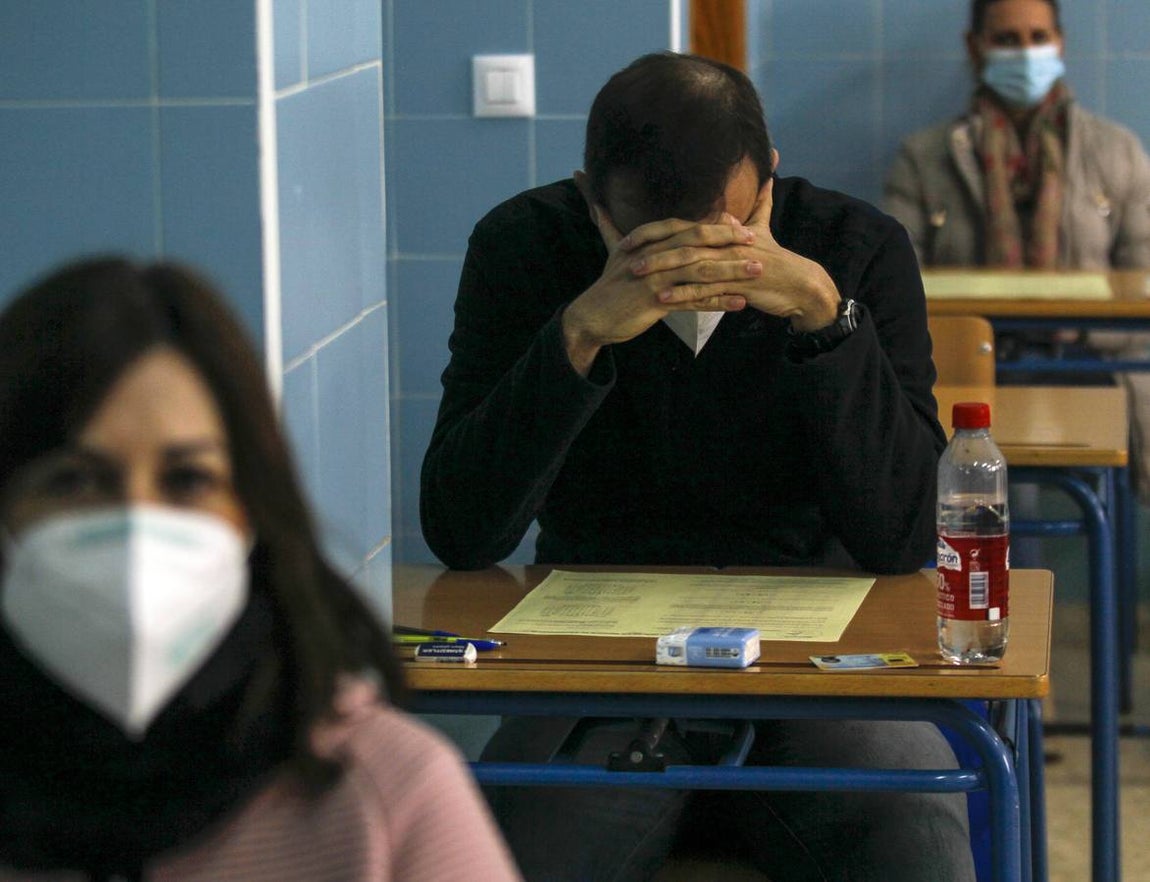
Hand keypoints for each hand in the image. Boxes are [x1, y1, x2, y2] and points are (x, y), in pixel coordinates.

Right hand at [561, 205, 759, 374]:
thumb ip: (611, 226)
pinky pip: (693, 301)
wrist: (591, 317)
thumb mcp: (613, 252)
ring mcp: (655, 278)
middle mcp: (652, 255)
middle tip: (755, 241)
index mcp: (647, 241)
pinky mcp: (655, 302)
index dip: (714, 225)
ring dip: (731, 270)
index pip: (686, 227)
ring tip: (757, 270)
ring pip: (700, 270)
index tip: (740, 225)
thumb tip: (598, 204)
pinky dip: (717, 301)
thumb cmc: (609, 287)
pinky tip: (739, 303)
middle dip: (728, 240)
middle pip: (696, 242)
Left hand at [626, 178, 841, 332]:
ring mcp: (732, 265)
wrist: (802, 285)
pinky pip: (706, 291)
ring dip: (662, 269)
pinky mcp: (738, 287)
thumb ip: (758, 204)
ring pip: (691, 265)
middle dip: (652, 247)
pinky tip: (663, 299)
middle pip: (683, 242)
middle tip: (623, 253)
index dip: (656, 231)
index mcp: (725, 232)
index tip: (630, 236)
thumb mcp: (765, 228)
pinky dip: (683, 294)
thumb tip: (765, 175)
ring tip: (635, 275)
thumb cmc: (777, 260)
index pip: (684, 227)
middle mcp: (726, 244)